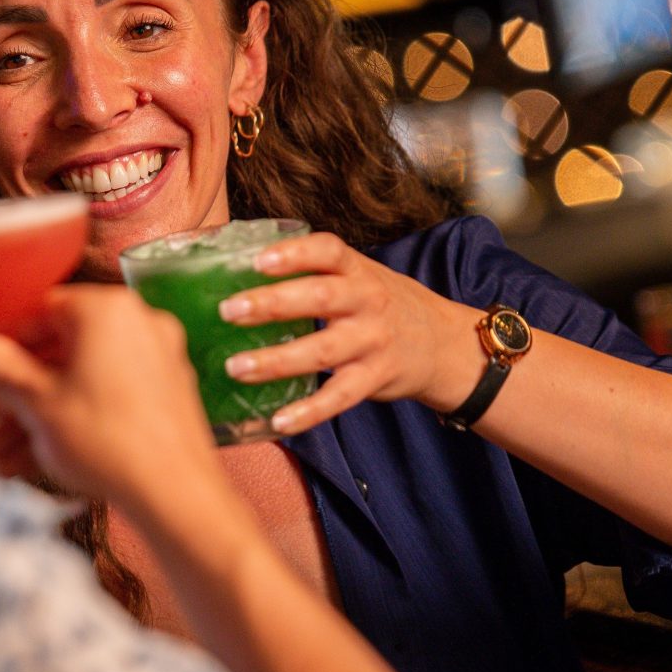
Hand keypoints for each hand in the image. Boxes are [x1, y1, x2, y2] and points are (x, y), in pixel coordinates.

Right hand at [0, 285, 220, 509]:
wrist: (176, 497)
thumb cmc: (108, 443)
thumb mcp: (37, 403)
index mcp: (107, 310)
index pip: (38, 311)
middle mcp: (137, 325)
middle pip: (56, 352)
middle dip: (11, 392)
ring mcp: (154, 362)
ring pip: (76, 382)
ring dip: (33, 416)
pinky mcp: (162, 396)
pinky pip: (104, 399)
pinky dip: (69, 422)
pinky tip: (31, 460)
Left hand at [217, 232, 484, 433]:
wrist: (442, 343)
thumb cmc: (381, 305)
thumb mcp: (359, 277)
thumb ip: (314, 273)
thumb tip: (237, 272)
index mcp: (357, 270)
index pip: (328, 250)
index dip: (294, 253)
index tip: (256, 261)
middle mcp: (367, 301)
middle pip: (319, 298)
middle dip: (272, 303)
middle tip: (228, 310)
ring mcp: (373, 341)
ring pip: (323, 350)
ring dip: (277, 360)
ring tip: (236, 367)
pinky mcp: (375, 378)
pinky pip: (339, 398)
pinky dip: (309, 412)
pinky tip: (278, 420)